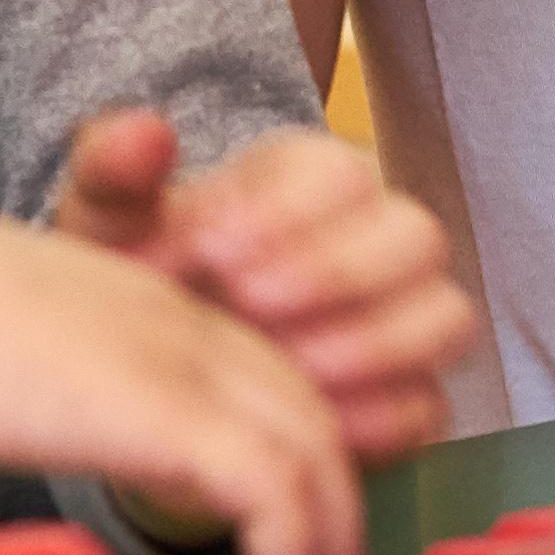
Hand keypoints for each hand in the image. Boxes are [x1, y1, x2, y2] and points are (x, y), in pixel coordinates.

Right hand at [0, 179, 361, 554]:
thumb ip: (9, 397)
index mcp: (148, 310)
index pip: (268, 387)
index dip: (290, 474)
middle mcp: (186, 326)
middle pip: (314, 424)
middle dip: (330, 525)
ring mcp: (188, 362)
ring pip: (318, 462)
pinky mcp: (176, 412)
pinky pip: (280, 495)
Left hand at [42, 106, 473, 461]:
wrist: (150, 376)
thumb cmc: (143, 280)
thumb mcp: (110, 223)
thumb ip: (116, 171)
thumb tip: (146, 133)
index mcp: (313, 182)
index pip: (341, 173)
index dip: (285, 210)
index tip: (209, 250)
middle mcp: (376, 243)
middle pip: (416, 236)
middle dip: (337, 271)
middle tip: (249, 303)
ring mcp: (403, 323)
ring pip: (445, 317)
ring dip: (371, 342)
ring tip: (285, 366)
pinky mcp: (408, 401)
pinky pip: (429, 408)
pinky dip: (378, 416)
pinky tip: (308, 421)